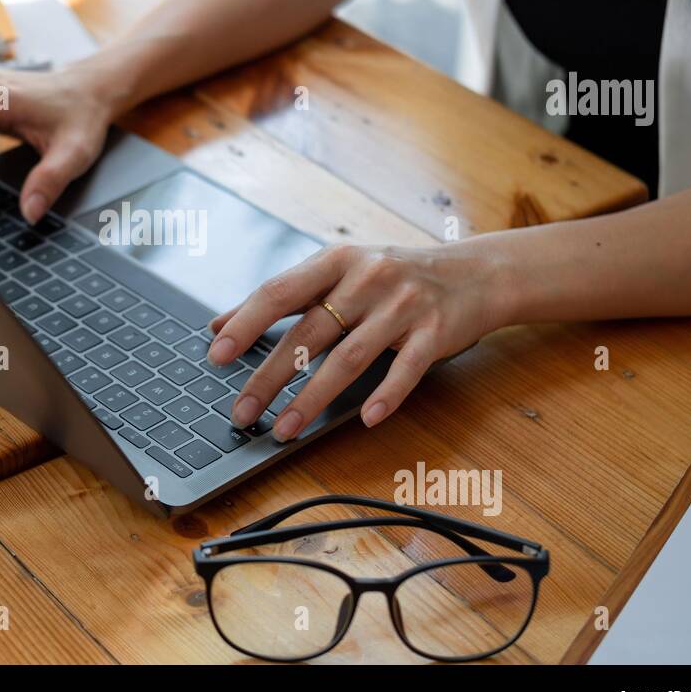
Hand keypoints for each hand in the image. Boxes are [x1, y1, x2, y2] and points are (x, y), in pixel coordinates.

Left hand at [207, 243, 509, 440]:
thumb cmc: (393, 277)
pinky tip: (367, 420)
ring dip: (313, 399)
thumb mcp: (337, 273)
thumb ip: (283, 298)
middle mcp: (367, 278)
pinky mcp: (435, 331)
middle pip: (309, 333)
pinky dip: (387, 395)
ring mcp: (403, 305)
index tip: (216, 355)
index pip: (280, 292)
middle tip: (242, 412)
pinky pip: (407, 369)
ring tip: (285, 430)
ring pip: (350, 357)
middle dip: (270, 377)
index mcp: (336, 261)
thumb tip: (219, 324)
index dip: (245, 323)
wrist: (474, 273)